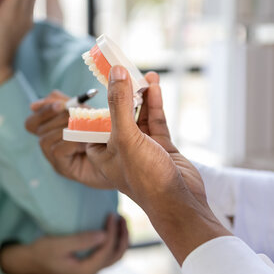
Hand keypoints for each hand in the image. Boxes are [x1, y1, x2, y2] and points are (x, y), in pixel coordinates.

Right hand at [0, 214, 128, 273]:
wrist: (31, 260)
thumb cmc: (42, 252)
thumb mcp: (59, 244)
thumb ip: (81, 240)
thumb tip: (104, 235)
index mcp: (84, 270)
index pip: (106, 250)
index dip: (112, 232)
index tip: (111, 214)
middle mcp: (91, 271)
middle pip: (116, 255)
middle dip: (123, 236)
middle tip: (121, 217)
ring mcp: (91, 267)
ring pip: (115, 255)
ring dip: (121, 238)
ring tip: (120, 220)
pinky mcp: (89, 261)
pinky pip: (108, 253)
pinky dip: (114, 240)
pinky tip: (112, 228)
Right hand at [25, 91, 103, 186]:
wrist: (127, 159)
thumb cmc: (109, 135)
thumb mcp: (88, 113)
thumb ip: (72, 102)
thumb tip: (52, 96)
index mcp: (53, 126)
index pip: (34, 115)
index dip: (43, 107)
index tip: (61, 104)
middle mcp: (50, 141)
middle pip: (31, 125)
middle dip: (53, 115)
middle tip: (72, 111)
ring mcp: (54, 157)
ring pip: (44, 137)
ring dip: (65, 128)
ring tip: (85, 129)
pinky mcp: (62, 168)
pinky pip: (56, 150)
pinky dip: (72, 142)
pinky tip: (87, 143)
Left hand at [83, 68, 206, 206]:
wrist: (180, 203)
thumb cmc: (145, 177)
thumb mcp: (125, 137)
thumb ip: (120, 104)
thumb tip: (116, 73)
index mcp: (101, 153)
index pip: (93, 121)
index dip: (98, 100)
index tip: (102, 78)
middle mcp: (120, 150)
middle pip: (118, 115)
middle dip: (123, 94)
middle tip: (126, 70)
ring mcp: (142, 149)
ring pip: (139, 116)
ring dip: (141, 96)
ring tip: (144, 75)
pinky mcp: (161, 148)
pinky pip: (155, 121)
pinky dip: (155, 105)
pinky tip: (155, 88)